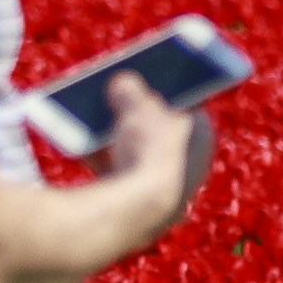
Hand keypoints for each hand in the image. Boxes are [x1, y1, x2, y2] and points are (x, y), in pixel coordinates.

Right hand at [92, 76, 212, 239]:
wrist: (140, 207)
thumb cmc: (146, 147)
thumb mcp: (136, 105)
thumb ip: (129, 88)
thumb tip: (123, 81)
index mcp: (201, 134)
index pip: (184, 101)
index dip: (161, 85)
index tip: (141, 74)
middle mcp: (191, 163)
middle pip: (157, 127)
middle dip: (132, 111)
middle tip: (111, 92)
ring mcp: (168, 186)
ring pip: (135, 151)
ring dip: (113, 135)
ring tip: (89, 115)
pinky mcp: (143, 206)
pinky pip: (119, 174)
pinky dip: (102, 160)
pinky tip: (80, 148)